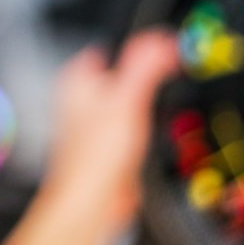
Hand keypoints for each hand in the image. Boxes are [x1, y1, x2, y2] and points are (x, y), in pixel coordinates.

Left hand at [43, 29, 179, 234]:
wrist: (92, 202)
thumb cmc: (94, 157)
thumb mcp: (127, 99)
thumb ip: (145, 65)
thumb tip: (161, 42)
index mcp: (78, 79)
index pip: (112, 47)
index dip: (140, 47)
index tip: (164, 52)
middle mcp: (82, 98)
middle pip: (124, 73)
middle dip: (146, 79)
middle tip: (162, 83)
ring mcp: (95, 122)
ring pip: (130, 100)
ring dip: (146, 105)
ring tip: (151, 115)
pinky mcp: (109, 144)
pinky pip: (133, 125)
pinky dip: (144, 129)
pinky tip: (146, 139)